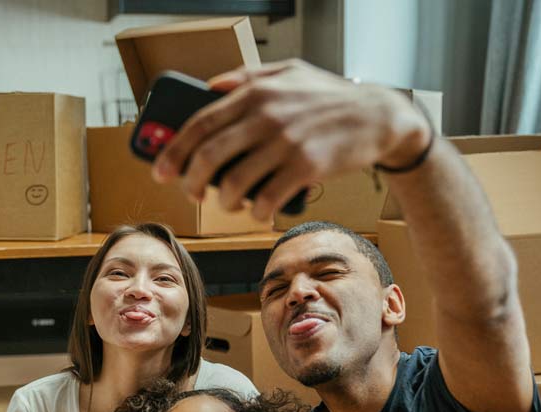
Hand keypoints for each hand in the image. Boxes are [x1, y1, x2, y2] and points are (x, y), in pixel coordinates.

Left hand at [151, 59, 430, 220]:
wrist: (380, 116)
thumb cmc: (331, 96)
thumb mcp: (289, 71)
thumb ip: (248, 76)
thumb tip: (210, 87)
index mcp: (255, 92)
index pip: (200, 123)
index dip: (173, 151)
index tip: (160, 171)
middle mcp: (266, 116)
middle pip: (209, 156)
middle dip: (191, 182)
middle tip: (190, 194)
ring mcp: (286, 144)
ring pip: (235, 183)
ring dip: (225, 202)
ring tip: (229, 204)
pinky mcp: (306, 169)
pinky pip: (267, 199)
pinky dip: (257, 211)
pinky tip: (258, 211)